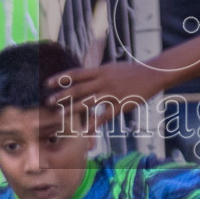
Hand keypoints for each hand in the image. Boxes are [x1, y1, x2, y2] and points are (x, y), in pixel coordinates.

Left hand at [48, 62, 170, 125]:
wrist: (152, 74)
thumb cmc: (130, 71)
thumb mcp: (110, 68)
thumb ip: (95, 72)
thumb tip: (79, 75)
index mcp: (100, 71)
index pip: (75, 73)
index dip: (60, 78)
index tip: (47, 83)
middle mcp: (104, 81)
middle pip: (79, 89)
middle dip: (62, 96)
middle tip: (49, 102)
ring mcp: (112, 94)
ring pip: (88, 103)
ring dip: (73, 110)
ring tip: (60, 116)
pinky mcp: (121, 105)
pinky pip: (105, 116)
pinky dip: (94, 124)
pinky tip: (85, 131)